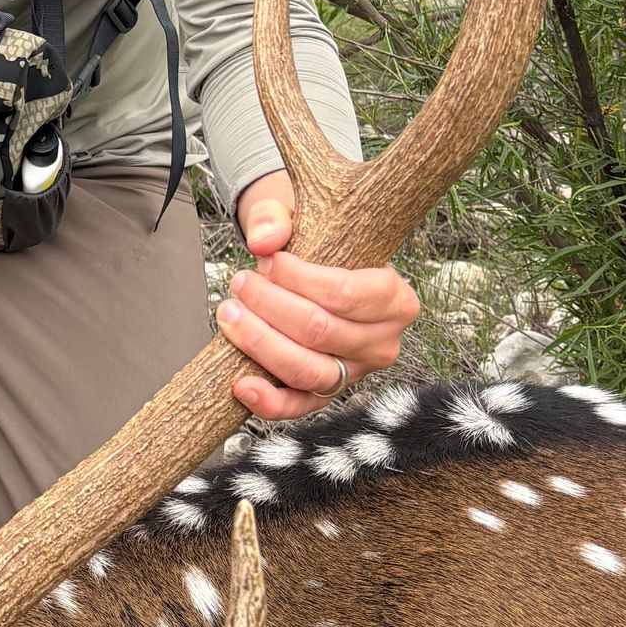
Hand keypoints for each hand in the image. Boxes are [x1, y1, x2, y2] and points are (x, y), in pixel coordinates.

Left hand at [217, 170, 419, 421]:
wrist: (321, 275)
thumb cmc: (319, 248)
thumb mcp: (302, 220)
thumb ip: (277, 219)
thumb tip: (264, 240)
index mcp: (395, 298)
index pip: (345, 293)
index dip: (297, 278)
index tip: (266, 261)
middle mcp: (383, 343)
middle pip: (320, 331)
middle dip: (270, 306)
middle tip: (240, 283)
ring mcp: (356, 374)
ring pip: (308, 370)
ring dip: (261, 344)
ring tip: (230, 316)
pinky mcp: (328, 394)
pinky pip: (299, 407)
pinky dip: (269, 401)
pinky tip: (241, 384)